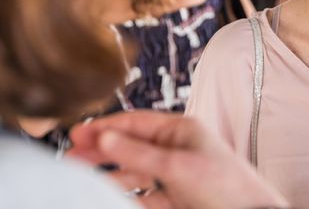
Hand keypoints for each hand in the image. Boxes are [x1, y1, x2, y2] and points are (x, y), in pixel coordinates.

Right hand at [68, 111, 288, 208]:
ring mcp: (176, 176)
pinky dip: (124, 194)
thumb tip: (104, 137)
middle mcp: (177, 150)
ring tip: (80, 177)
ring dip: (109, 173)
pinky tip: (107, 194)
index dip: (106, 127)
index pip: (137, 123)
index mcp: (182, 131)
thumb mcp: (177, 167)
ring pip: (134, 172)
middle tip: (70, 155)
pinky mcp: (175, 200)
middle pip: (132, 146)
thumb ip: (138, 154)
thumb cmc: (223, 186)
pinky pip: (142, 194)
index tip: (77, 133)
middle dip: (102, 149)